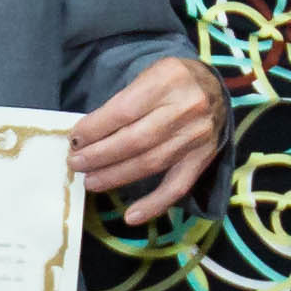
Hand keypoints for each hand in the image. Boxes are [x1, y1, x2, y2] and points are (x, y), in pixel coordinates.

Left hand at [68, 53, 224, 222]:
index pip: (124, 111)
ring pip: (151, 163)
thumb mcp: (149, 74)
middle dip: (100, 155)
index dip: (95, 129)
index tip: (75, 140)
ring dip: (116, 176)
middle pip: (136, 140)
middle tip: (76, 164)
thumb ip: (123, 100)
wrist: (215, 88)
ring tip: (91, 182)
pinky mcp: (202, 159)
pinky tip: (131, 216)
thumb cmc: (172, 81)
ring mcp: (196, 136)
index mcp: (167, 80)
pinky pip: (177, 186)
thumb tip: (87, 135)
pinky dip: (154, 204)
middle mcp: (185, 109)